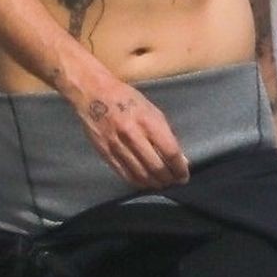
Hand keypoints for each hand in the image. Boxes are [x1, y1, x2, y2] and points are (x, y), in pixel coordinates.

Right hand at [73, 76, 188, 188]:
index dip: (179, 168)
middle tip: (173, 181)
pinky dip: (138, 182)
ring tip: (161, 183)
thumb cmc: (127, 99)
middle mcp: (132, 135)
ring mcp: (117, 146)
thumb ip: (166, 135)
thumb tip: (180, 159)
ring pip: (141, 175)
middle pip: (156, 167)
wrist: (93, 94)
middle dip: (169, 179)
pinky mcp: (105, 153)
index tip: (184, 176)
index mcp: (148, 122)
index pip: (170, 152)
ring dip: (154, 183)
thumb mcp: (152, 111)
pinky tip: (145, 182)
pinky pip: (125, 174)